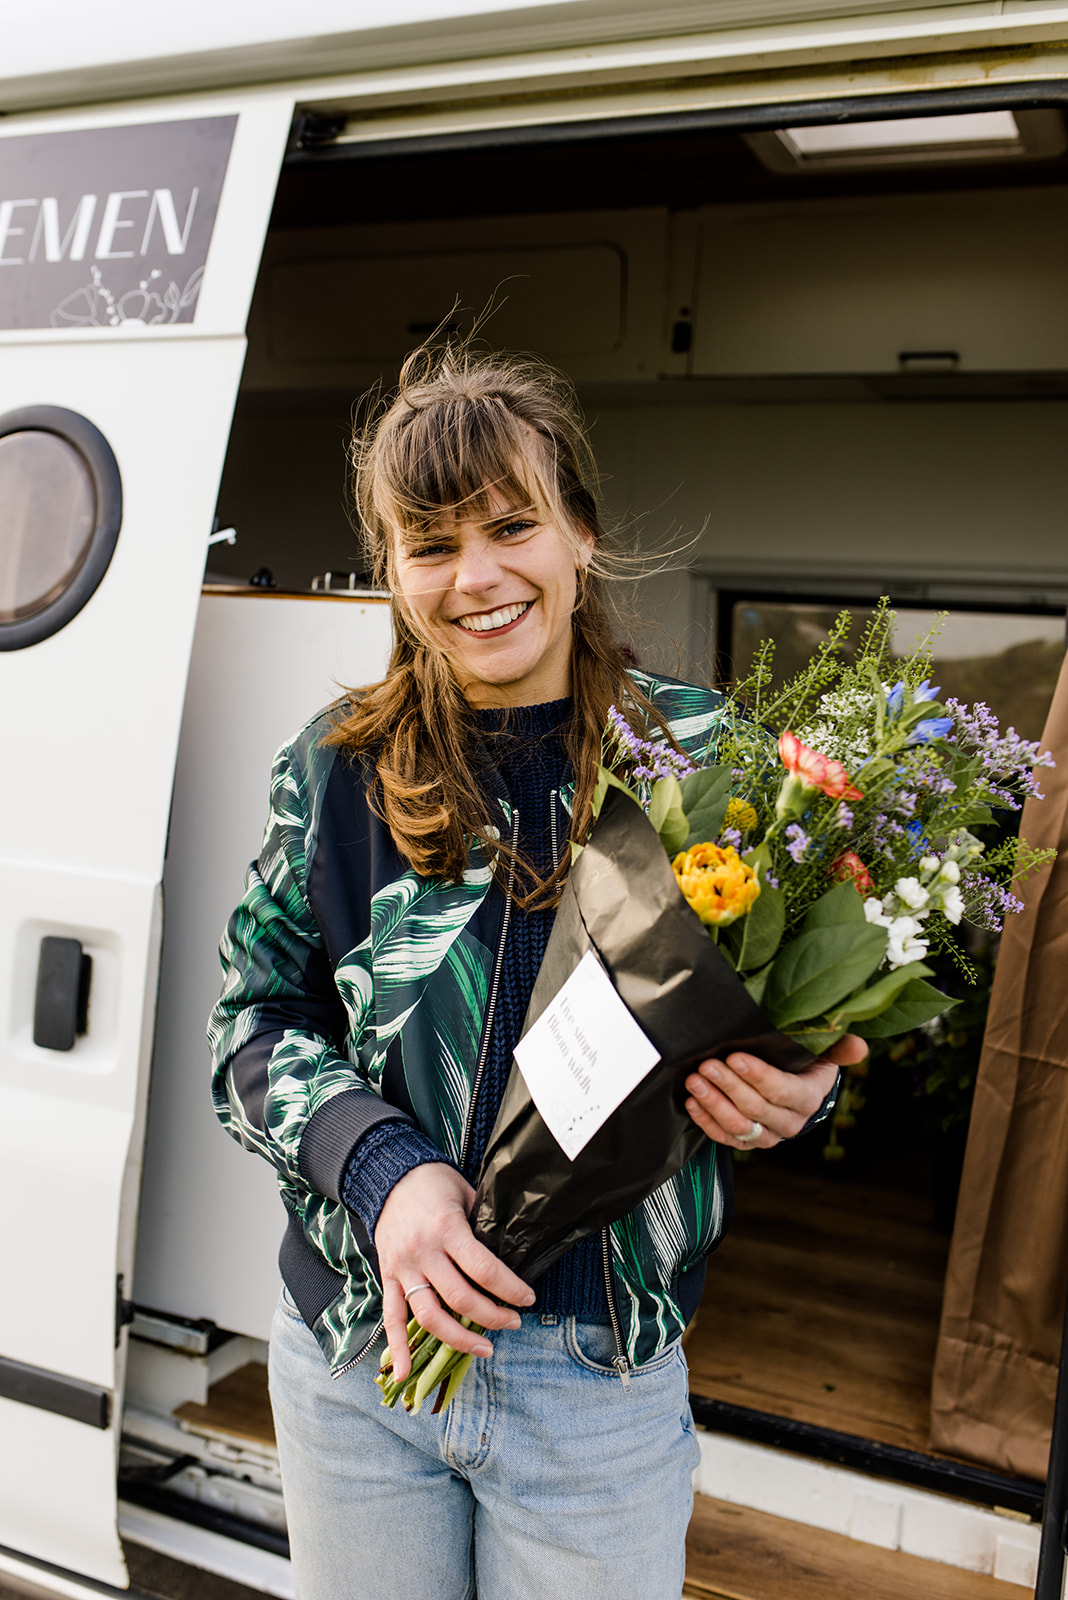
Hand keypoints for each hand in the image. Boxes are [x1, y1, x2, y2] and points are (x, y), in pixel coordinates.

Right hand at [375, 1163, 534, 1381]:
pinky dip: (396, 1348)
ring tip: (485, 1348)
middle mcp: (424, 1252)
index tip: (528, 1298)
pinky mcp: (388, 1277)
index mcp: (448, 1228)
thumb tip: (510, 1252)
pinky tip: (402, 1374)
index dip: (510, 1289)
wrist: (387, 1175)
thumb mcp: (466, 1193)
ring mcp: (403, 1267)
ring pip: (430, 1315)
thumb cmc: (433, 1182)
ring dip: (459, 1339)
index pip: (484, 1269)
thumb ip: (483, 1224)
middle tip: (514, 1322)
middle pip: (461, 1298)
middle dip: (493, 1316)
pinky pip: (390, 1317)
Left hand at [684, 1034, 866, 1150]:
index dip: (758, 1076)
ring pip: (739, 1128)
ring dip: (714, 1105)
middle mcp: (789, 1122)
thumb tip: (860, 1046)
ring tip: (694, 1082)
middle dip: (729, 1086)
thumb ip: (838, 1046)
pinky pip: (725, 1139)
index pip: (782, 1091)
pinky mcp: (746, 1141)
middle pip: (756, 1109)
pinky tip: (692, 1103)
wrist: (795, 1089)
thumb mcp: (822, 1050)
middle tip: (707, 1066)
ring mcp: (767, 1135)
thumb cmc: (805, 1063)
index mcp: (808, 1098)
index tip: (734, 1057)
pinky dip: (706, 1122)